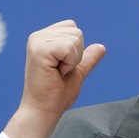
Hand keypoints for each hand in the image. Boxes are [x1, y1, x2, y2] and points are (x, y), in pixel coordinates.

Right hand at [4, 20, 105, 137]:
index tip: (62, 66)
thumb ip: (87, 58)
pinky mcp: (40, 50)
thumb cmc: (56, 94)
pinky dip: (70, 63)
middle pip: (77, 32)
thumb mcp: (76, 71)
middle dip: (76, 55)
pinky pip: (70, 48)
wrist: (44, 110)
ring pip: (75, 39)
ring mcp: (37, 42)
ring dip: (72, 60)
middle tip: (59, 71)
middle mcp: (38, 36)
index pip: (73, 26)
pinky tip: (56, 73)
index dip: (76, 49)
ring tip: (57, 72)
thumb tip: (101, 47)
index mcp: (43, 38)